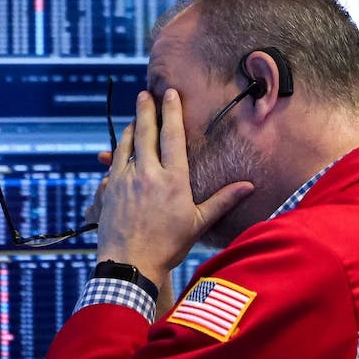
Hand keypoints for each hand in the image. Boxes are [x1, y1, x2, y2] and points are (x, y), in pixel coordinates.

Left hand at [95, 89, 253, 285]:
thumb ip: (222, 200)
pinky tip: (119, 150)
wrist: (130, 265)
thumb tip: (249, 186)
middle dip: (146, 110)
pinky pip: (113, 164)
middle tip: (145, 94)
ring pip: (126, 144)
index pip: (172, 136)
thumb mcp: (198, 223)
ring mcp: (124, 180)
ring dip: (131, 128)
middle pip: (145, 132)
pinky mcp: (109, 190)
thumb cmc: (168, 247)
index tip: (170, 94)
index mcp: (172, 179)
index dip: (171, 112)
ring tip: (135, 118)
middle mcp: (147, 173)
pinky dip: (118, 152)